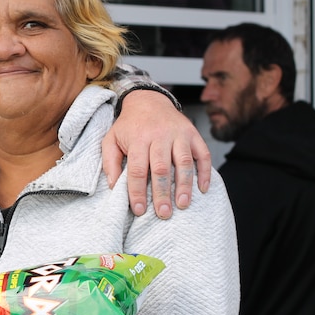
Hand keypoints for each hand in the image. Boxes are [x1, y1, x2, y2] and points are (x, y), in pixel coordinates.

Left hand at [102, 89, 211, 218]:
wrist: (148, 100)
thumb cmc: (129, 126)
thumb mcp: (110, 139)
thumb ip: (110, 162)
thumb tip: (113, 186)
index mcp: (138, 139)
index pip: (137, 169)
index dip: (137, 191)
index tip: (139, 210)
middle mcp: (160, 136)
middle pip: (161, 168)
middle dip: (162, 193)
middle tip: (163, 213)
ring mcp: (179, 134)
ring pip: (184, 162)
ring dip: (184, 186)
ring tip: (183, 205)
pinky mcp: (193, 134)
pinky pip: (203, 154)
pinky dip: (205, 172)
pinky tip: (202, 189)